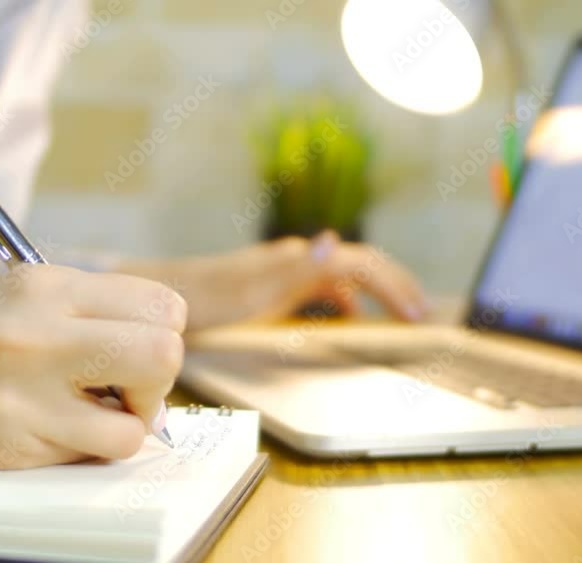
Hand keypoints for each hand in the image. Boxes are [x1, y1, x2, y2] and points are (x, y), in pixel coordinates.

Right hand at [0, 265, 186, 467]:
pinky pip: (85, 457)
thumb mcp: (21, 287)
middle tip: (128, 385)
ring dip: (123, 426)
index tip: (139, 342)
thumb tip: (160, 354)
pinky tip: (50, 426)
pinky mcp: (6, 449)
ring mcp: (20, 399)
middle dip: (158, 379)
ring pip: (133, 430)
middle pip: (162, 356)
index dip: (164, 328)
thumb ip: (94, 310)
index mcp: (44, 288)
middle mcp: (34, 338)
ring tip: (87, 411)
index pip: (162, 305)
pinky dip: (83, 446)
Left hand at [117, 231, 428, 330]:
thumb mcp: (252, 293)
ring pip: (344, 275)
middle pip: (361, 264)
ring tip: (398, 315)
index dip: (395, 287)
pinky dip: (346, 300)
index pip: (363, 264)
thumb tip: (334, 243)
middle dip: (396, 285)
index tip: (418, 316)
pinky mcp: (272, 283)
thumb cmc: (204, 301)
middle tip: (422, 313)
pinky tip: (347, 317)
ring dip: (375, 292)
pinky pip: (322, 288)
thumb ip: (297, 272)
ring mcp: (284, 269)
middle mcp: (295, 258)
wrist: (158, 299)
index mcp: (297, 260)